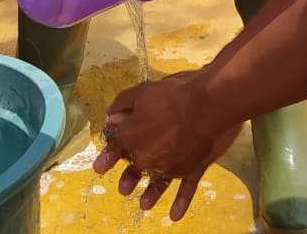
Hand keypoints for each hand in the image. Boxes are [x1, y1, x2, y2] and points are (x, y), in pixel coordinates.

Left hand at [93, 72, 240, 220]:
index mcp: (130, 138)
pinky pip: (186, 188)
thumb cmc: (171, 96)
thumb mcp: (141, 91)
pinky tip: (174, 215)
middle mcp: (147, 158)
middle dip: (128, 174)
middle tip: (123, 186)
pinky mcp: (192, 168)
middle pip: (134, 166)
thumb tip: (111, 117)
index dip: (109, 150)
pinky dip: (180, 202)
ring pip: (157, 182)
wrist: (206, 105)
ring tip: (143, 203)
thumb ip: (123, 104)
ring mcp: (170, 166)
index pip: (115, 144)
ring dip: (149, 193)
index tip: (100, 164)